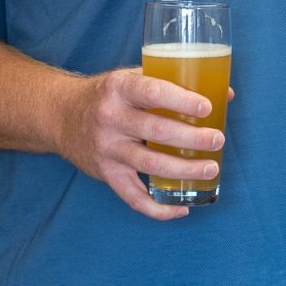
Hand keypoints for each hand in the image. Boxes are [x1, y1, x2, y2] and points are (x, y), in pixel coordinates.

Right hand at [55, 67, 226, 220]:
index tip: (207, 108)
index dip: (181, 101)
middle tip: (217, 140)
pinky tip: (181, 208)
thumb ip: (173, 83)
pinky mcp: (105, 173)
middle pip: (156, 132)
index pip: (152, 92)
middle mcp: (109, 118)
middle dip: (192, 139)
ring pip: (149, 165)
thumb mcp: (133, 77)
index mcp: (119, 88)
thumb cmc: (108, 95)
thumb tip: (224, 93)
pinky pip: (132, 197)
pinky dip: (158, 208)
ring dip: (184, 170)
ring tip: (211, 169)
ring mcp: (106, 148)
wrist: (61, 115)